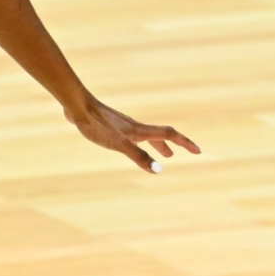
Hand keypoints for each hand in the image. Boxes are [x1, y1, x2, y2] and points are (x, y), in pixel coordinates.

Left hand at [65, 96, 200, 172]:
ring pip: (145, 136)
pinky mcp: (110, 125)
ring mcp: (122, 125)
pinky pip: (132, 135)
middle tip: (178, 155)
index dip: (185, 143)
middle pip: (159, 135)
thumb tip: (159, 170)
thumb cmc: (96, 124)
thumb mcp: (118, 144)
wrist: (76, 106)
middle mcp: (134, 127)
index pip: (169, 135)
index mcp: (139, 131)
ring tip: (161, 154)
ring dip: (156, 145)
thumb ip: (138, 156)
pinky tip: (128, 145)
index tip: (198, 151)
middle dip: (171, 145)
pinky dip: (139, 143)